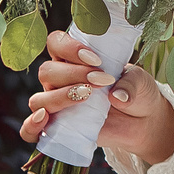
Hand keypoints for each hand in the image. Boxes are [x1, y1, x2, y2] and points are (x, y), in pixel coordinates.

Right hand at [20, 31, 173, 167]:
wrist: (143, 121)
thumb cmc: (137, 92)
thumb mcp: (140, 81)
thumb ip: (130, 83)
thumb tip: (116, 96)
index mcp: (75, 58)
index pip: (56, 43)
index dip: (69, 48)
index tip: (96, 60)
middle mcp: (61, 79)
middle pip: (47, 71)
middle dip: (73, 74)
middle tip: (101, 81)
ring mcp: (57, 104)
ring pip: (39, 99)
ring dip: (60, 97)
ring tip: (87, 97)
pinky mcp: (58, 128)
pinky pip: (29, 130)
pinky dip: (31, 125)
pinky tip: (44, 119)